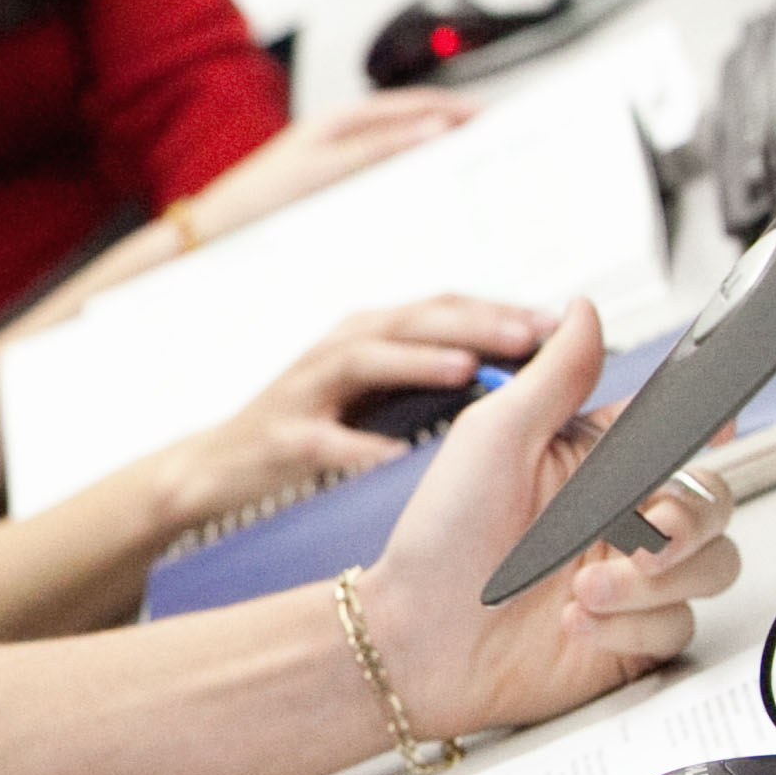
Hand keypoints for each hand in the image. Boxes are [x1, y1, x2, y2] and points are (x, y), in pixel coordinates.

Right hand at [151, 296, 556, 528]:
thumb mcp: (372, 391)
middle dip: (475, 323)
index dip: (501, 308)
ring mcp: (308, 390)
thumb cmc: (311, 426)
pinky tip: (396, 459)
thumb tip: (518, 368)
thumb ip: (432, 372)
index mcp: (371, 335)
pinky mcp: (283, 437)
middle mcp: (341, 348)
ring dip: (419, 362)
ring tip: (469, 371)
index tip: (558, 322)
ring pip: (366, 360)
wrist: (216, 466)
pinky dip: (359, 448)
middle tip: (534, 335)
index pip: (444, 307)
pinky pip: (324, 440)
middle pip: (413, 320)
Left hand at [178, 92, 478, 246]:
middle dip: (458, 130)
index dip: (459, 108)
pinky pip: (387, 177)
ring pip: (404, 152)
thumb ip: (378, 149)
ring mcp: (340, 160)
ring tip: (480, 171)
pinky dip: (415, 180)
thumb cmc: (257, 201)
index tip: (497, 116)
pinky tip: (434, 200)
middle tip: (501, 144)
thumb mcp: (324, 172)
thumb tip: (434, 128)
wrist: (213, 234)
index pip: (417, 105)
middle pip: (415, 125)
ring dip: (439, 156)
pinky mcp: (335, 187)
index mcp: (342, 122)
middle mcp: (343, 136)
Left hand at [354, 300, 740, 738]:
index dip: (707, 428)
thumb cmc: (440, 537)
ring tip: (583, 589)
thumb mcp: (493, 440)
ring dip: (651, 580)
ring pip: (711, 565)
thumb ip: (554, 376)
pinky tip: (576, 623)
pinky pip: (675, 624)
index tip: (716, 431)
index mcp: (595, 462)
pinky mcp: (630, 636)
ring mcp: (631, 579)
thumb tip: (584, 311)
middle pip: (713, 501)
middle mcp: (621, 517)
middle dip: (689, 519)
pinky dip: (629, 627)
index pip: (678, 432)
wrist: (414, 641)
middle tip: (642, 534)